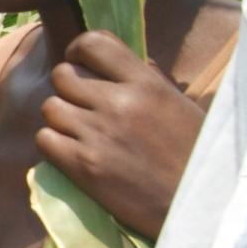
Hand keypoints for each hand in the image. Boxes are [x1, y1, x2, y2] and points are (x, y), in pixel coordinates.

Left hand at [36, 31, 204, 238]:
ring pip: (50, 108)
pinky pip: (45, 140)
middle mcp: (118, 101)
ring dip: (60, 119)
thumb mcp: (181, 106)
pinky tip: (72, 153)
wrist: (202, 205)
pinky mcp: (84, 166)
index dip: (78, 51)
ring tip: (79, 132)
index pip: (93, 43)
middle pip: (62, 76)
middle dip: (67, 89)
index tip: (81, 65)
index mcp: (146, 82)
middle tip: (80, 106)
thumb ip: (150, 81)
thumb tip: (124, 62)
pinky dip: (53, 145)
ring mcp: (98, 133)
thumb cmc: (197, 154)